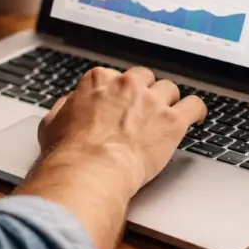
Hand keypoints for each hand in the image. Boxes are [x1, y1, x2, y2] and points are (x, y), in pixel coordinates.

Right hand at [37, 67, 206, 192]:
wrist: (91, 171)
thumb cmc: (70, 153)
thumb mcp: (52, 123)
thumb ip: (65, 107)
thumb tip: (70, 103)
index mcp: (99, 80)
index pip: (115, 77)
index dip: (118, 93)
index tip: (120, 104)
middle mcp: (127, 84)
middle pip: (144, 78)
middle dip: (144, 92)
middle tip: (142, 111)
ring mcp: (152, 101)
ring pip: (169, 89)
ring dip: (167, 102)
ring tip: (166, 117)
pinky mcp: (172, 121)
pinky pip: (194, 105)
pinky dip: (196, 111)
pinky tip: (195, 117)